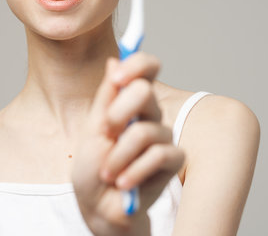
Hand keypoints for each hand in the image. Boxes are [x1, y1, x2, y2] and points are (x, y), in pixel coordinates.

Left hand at [72, 53, 184, 235]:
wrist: (101, 207)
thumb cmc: (94, 169)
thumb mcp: (93, 130)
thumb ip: (106, 97)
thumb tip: (113, 60)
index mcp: (129, 103)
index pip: (145, 69)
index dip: (136, 63)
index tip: (117, 76)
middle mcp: (149, 115)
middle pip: (144, 91)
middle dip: (118, 112)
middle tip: (106, 132)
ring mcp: (163, 136)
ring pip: (144, 131)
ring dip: (118, 156)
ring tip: (108, 173)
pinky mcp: (174, 160)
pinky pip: (159, 155)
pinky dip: (134, 171)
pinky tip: (124, 183)